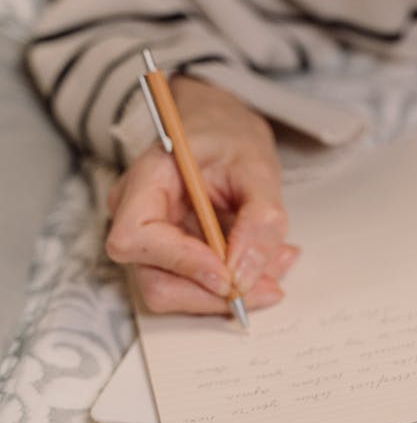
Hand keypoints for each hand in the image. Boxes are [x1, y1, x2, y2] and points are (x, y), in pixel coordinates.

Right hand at [106, 76, 297, 314]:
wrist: (219, 128)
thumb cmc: (229, 136)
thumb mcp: (258, 166)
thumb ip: (260, 219)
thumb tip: (244, 276)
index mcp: (145, 180)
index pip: (136, 238)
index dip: (182, 262)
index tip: (229, 273)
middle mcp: (135, 216)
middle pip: (155, 282)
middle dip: (214, 294)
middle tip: (270, 284)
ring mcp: (149, 241)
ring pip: (177, 293)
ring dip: (229, 293)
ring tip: (275, 264)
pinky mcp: (170, 257)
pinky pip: (194, 287)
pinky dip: (233, 284)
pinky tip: (263, 262)